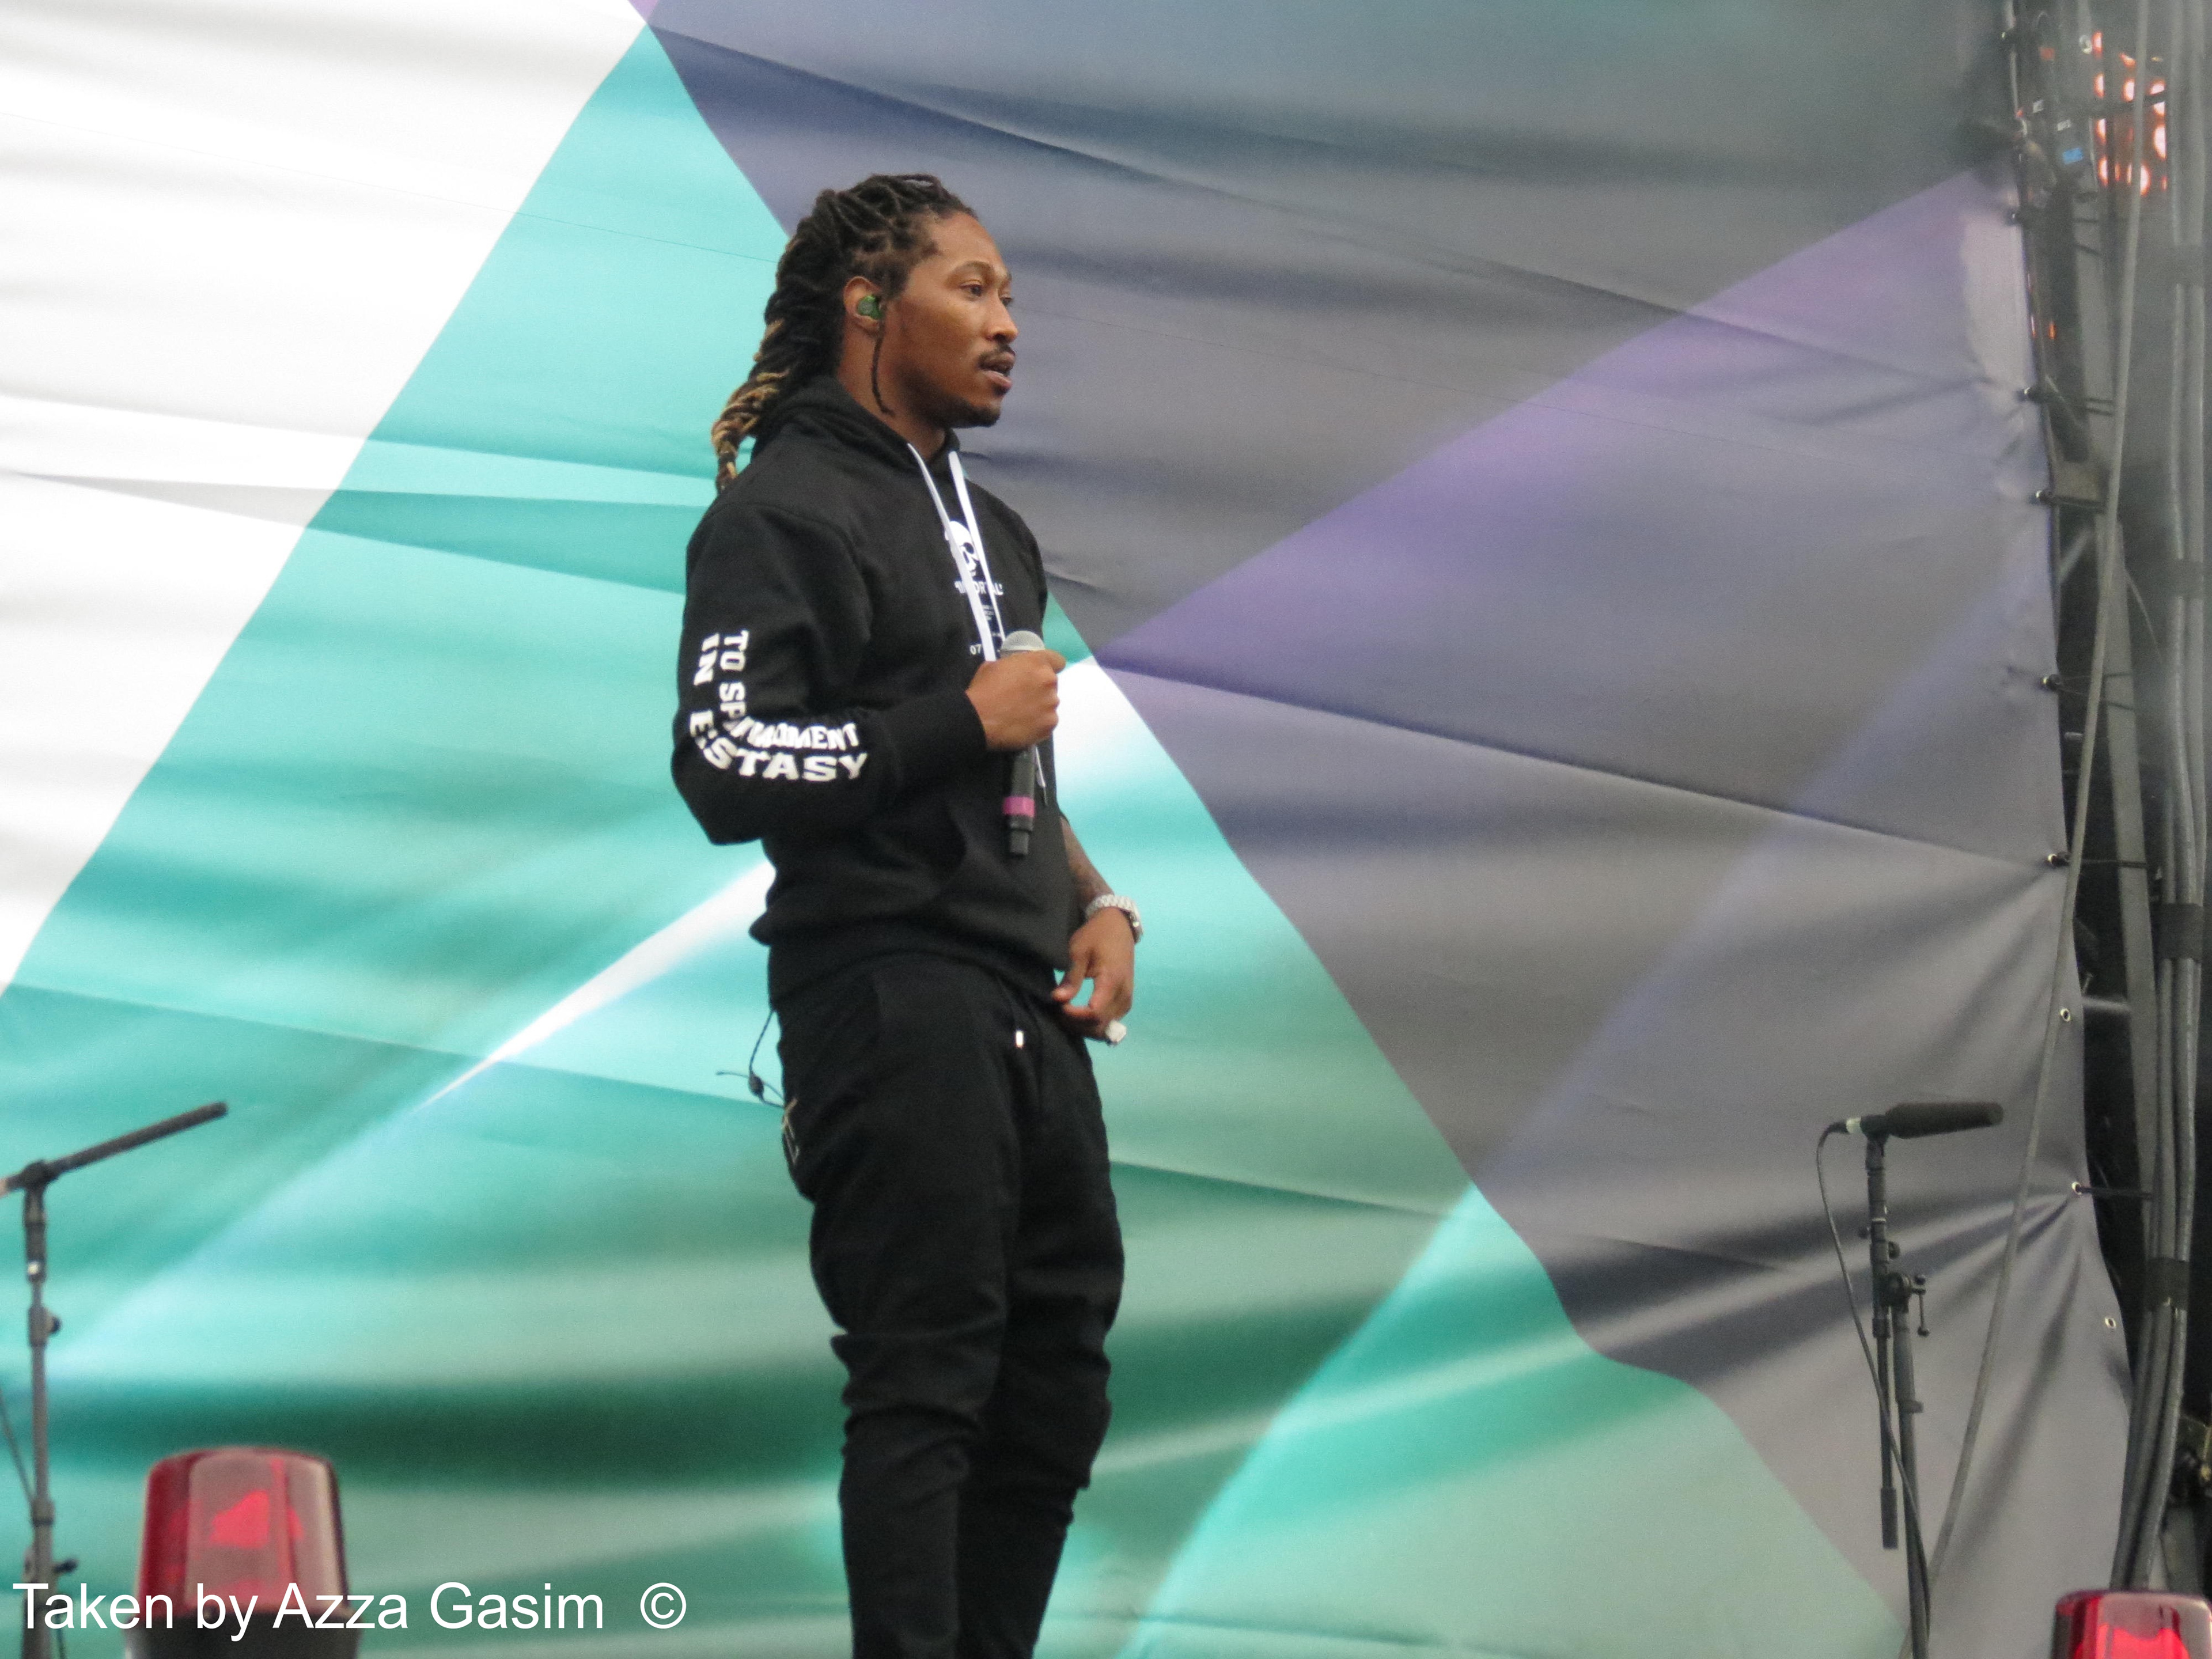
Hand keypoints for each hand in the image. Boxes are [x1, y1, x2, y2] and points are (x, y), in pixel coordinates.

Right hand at [966, 649, 1064, 751]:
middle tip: (1022, 697)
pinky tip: (1023, 726)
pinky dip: (1038, 723)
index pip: (1057, 660)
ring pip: (1049, 704)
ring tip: (1020, 715)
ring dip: (1039, 707)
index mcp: (1037, 663)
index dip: (1050, 666)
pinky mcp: (1049, 725)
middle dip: (1039, 689)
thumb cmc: (983, 689)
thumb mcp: (994, 666)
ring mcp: (1051, 705)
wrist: (978, 719)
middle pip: (1051, 684)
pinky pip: (1047, 722)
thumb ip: (1014, 666)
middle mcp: (1049, 682)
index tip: (1040, 674)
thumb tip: (1017, 673)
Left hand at [1054, 908, 1134, 1038]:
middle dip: (1077, 1025)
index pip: (1094, 1013)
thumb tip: (1057, 999)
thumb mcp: (1079, 951)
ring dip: (1085, 1028)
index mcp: (1112, 980)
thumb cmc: (1096, 935)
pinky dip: (1094, 1024)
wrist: (1118, 926)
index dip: (1074, 1016)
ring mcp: (1126, 1000)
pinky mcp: (1125, 1001)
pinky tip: (1079, 1017)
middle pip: (1100, 1025)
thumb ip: (1071, 977)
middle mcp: (1123, 995)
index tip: (1059, 1006)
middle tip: (1058, 1012)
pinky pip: (1110, 1022)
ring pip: (1106, 1028)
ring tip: (1067, 1015)